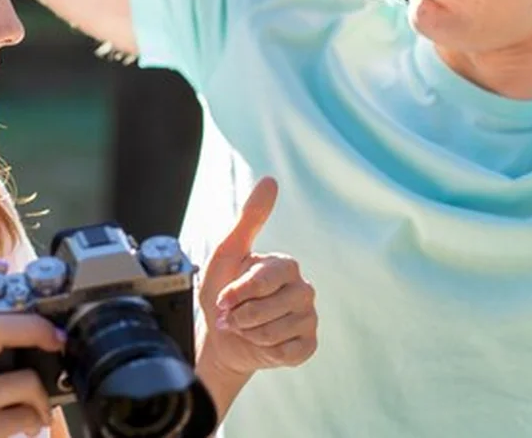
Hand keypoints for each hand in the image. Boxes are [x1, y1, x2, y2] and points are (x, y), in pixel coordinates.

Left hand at [197, 177, 317, 381]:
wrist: (225, 339)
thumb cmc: (225, 293)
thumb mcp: (228, 253)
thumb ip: (249, 218)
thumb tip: (270, 180)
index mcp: (285, 265)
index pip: (260, 282)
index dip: (235, 295)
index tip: (222, 300)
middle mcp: (303, 288)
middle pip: (266, 309)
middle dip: (240, 317)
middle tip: (232, 316)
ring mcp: (309, 317)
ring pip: (274, 332)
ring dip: (250, 334)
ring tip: (246, 328)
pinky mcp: (309, 344)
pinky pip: (286, 352)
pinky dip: (266, 351)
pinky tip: (264, 343)